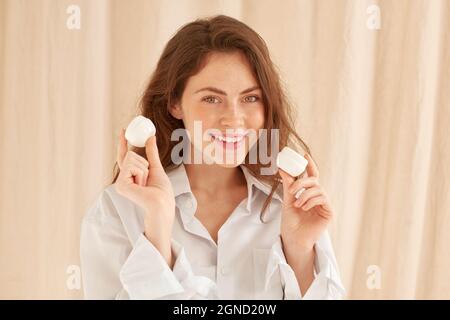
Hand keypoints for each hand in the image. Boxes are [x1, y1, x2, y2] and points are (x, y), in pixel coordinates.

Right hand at [114, 128, 175, 265]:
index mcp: (130, 175)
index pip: (124, 156)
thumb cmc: (162, 191)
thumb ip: (151, 153)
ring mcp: (120, 182)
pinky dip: (141, 173)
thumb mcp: (156, 167)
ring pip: (131, 159)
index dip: (123, 143)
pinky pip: (132, 166)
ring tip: (145, 185)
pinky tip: (142, 186)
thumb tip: (150, 137)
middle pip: (130, 155)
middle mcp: (123, 179)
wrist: (163, 204)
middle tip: (147, 179)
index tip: (124, 129)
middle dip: (144, 164)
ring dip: (144, 170)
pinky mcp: (120, 185)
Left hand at [278, 153, 333, 249]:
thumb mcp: (287, 200)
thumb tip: (282, 168)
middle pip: (314, 181)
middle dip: (302, 182)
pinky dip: (311, 201)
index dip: (310, 164)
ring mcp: (324, 204)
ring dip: (305, 195)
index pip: (311, 175)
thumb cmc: (290, 221)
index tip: (304, 154)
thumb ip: (288, 184)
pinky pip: (322, 198)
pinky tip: (304, 208)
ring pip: (318, 189)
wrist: (293, 238)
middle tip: (292, 189)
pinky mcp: (329, 212)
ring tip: (297, 204)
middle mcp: (317, 196)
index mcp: (308, 192)